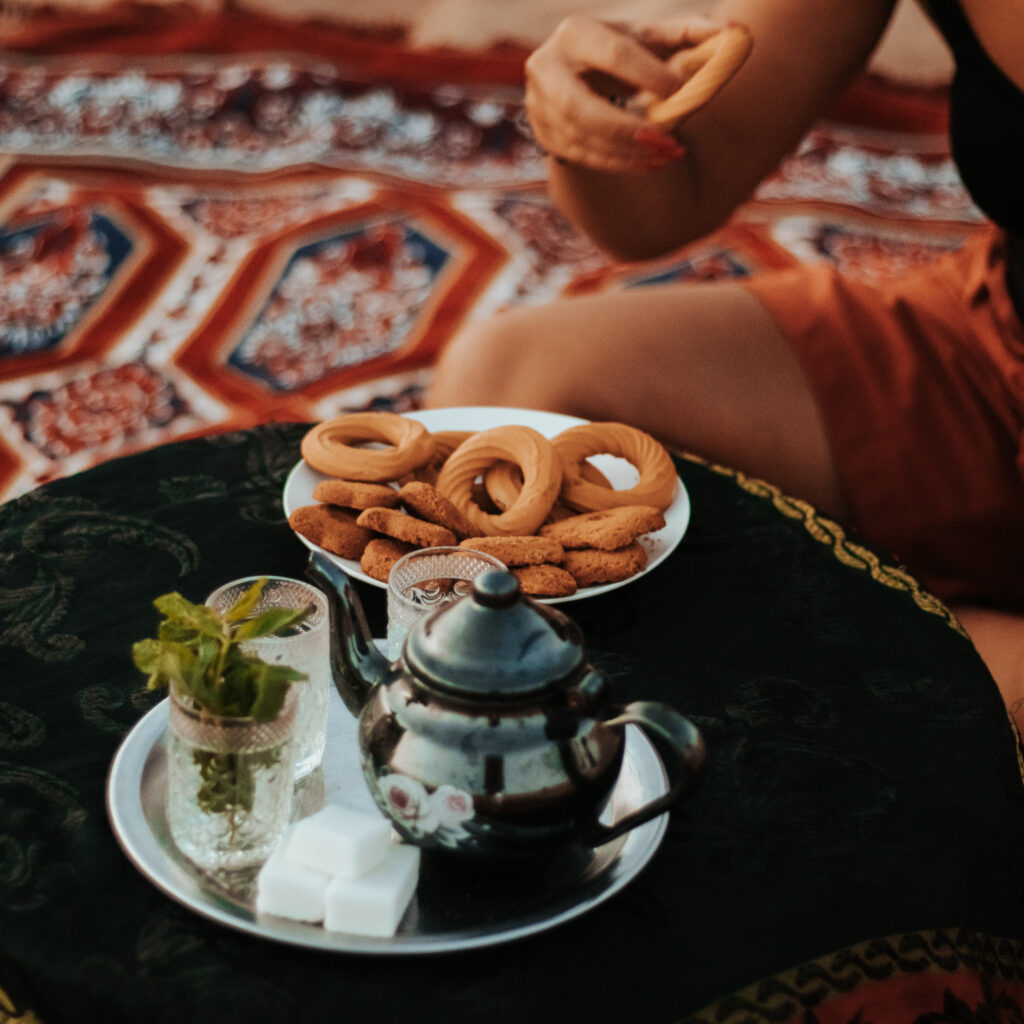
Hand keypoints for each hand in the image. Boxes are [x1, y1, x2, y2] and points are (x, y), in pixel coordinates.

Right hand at [524, 15, 723, 173]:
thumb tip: (736, 35)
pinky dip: (616, 163)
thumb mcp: (652, 39)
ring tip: (668, 155)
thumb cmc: (626, 54)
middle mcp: (546, 67)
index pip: (612, 55)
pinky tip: (648, 164)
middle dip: (626, 129)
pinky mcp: (543, 134)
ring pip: (581, 139)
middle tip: (668, 142)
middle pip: (582, 109)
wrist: (580, 76)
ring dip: (626, 152)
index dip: (647, 75)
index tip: (679, 93)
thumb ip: (692, 34)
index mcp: (575, 32)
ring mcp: (538, 105)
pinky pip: (579, 157)